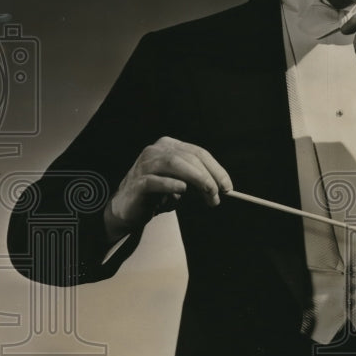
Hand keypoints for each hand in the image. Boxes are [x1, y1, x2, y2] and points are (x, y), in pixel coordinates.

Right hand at [103, 136, 232, 243]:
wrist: (127, 209)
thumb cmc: (157, 195)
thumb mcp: (181, 185)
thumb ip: (198, 182)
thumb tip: (222, 188)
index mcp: (168, 146)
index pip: (198, 152)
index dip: (216, 169)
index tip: (228, 186)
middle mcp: (155, 151)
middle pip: (189, 157)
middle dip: (208, 176)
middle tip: (218, 195)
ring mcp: (144, 165)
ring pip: (174, 164)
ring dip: (196, 179)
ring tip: (208, 193)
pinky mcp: (137, 182)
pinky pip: (155, 181)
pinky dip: (171, 184)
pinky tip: (182, 190)